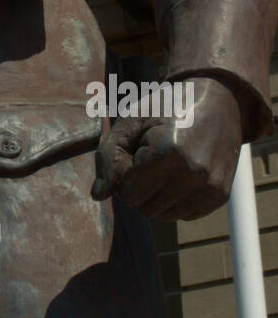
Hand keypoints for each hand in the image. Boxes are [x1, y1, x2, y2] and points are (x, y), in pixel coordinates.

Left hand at [91, 76, 246, 220]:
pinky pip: (185, 215)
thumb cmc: (167, 108)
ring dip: (156, 197)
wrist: (218, 101)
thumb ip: (109, 156)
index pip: (129, 193)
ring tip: (164, 166)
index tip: (134, 153)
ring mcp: (211, 186)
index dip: (124, 175)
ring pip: (164, 216)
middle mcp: (194, 173)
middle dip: (139, 188)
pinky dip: (176, 201)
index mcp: (169, 151)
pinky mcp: (221, 195)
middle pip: (145, 208)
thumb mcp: (131, 120)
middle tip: (149, 159)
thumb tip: (97, 196)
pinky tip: (180, 175)